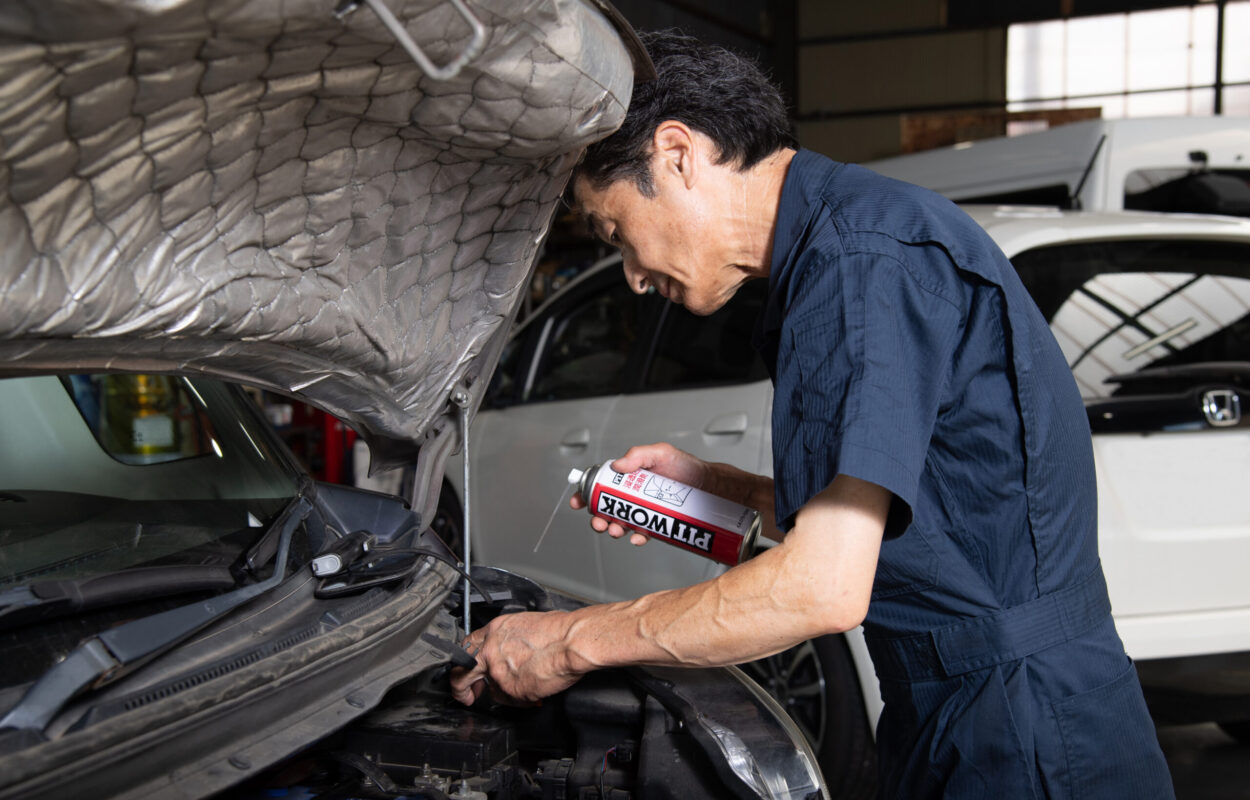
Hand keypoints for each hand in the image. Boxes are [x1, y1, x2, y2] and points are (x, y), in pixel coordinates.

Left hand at [449, 611, 583, 704]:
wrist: (571, 641)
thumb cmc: (558, 631)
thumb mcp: (524, 625)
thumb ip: (508, 640)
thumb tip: (508, 652)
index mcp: (495, 631)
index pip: (467, 647)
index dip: (466, 661)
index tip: (469, 671)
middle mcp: (491, 650)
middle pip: (461, 672)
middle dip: (461, 687)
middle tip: (468, 694)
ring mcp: (498, 672)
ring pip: (492, 690)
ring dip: (505, 692)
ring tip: (525, 686)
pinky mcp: (510, 690)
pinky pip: (511, 700)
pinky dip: (522, 699)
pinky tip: (534, 692)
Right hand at [569, 442, 709, 546]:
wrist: (710, 487)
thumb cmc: (687, 468)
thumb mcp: (661, 453)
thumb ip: (638, 454)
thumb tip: (617, 465)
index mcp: (631, 478)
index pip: (603, 485)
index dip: (587, 494)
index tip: (578, 501)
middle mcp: (635, 496)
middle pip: (607, 509)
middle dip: (597, 517)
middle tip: (598, 521)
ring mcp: (645, 511)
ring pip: (621, 523)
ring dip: (613, 529)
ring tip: (615, 529)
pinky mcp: (657, 526)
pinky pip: (642, 534)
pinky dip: (636, 538)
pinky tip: (636, 537)